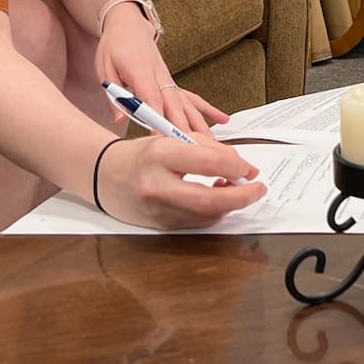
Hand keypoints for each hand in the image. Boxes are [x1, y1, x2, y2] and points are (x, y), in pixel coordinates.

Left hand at [95, 10, 229, 138]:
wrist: (129, 26)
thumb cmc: (115, 46)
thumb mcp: (105, 69)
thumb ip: (114, 95)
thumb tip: (119, 118)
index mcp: (140, 71)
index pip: (151, 98)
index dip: (156, 118)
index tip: (159, 137)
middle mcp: (160, 76)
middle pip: (174, 105)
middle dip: (181, 127)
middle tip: (189, 147)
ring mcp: (169, 80)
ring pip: (187, 104)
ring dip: (199, 123)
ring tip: (209, 142)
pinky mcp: (172, 82)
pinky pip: (193, 98)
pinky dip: (208, 109)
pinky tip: (222, 119)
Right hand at [95, 135, 265, 228]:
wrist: (104, 176)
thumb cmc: (142, 154)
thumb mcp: (171, 138)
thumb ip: (207, 148)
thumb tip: (242, 166)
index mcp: (160, 154)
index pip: (209, 162)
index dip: (237, 166)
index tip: (250, 168)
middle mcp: (156, 185)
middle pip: (208, 200)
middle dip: (241, 197)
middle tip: (258, 189)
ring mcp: (157, 210)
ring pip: (206, 215)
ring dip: (229, 204)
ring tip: (235, 189)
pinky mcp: (160, 225)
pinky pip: (196, 222)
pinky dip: (214, 212)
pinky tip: (217, 198)